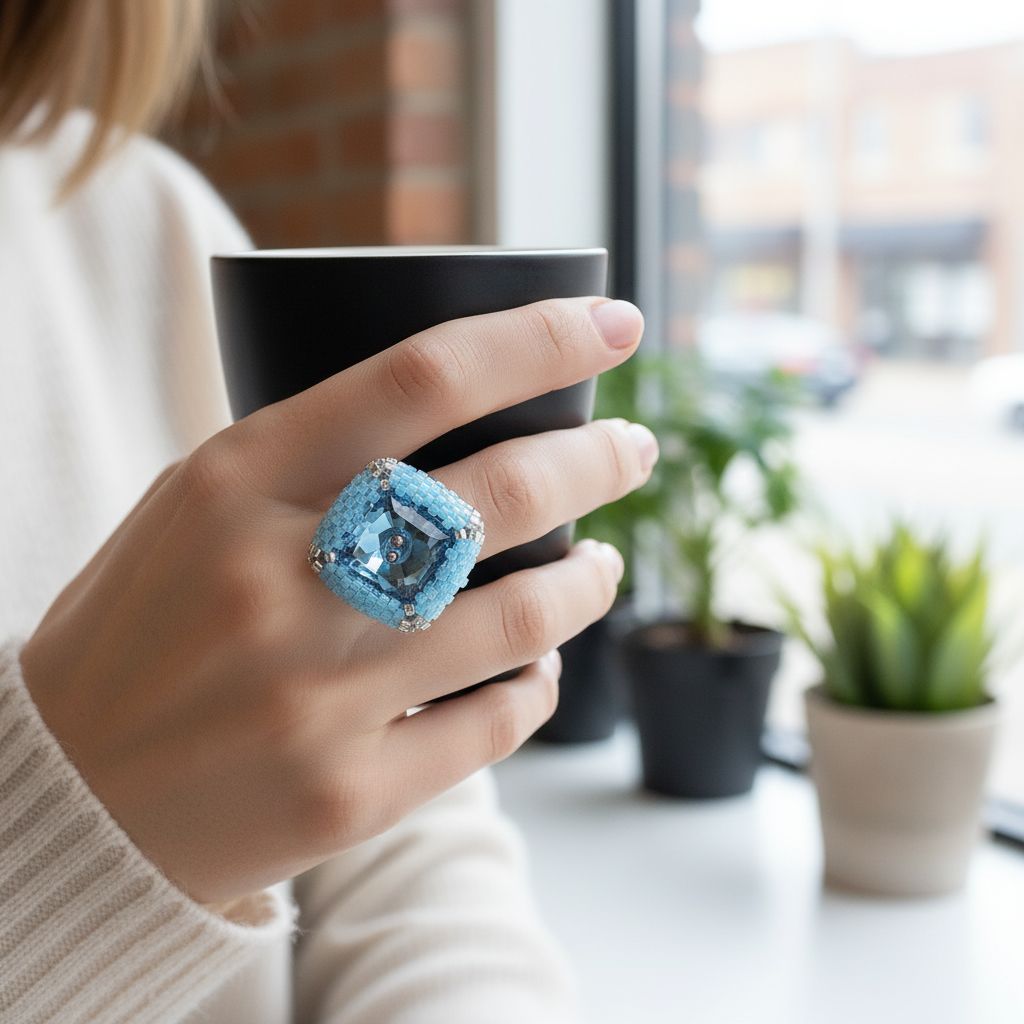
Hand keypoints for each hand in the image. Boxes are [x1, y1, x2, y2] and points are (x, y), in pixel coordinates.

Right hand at [21, 297, 654, 902]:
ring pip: (525, 615)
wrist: (66, 797)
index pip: (424, 376)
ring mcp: (318, 697)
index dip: (540, 340)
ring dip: (591, 580)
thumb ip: (308, 461)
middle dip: (600, 459)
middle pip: (502, 490)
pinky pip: (497, 723)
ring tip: (603, 560)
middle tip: (635, 448)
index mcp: (233, 482)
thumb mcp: (193, 507)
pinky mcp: (348, 794)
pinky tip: (539, 662)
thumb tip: (459, 420)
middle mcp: (280, 582)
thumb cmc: (139, 628)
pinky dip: (539, 683)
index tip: (615, 327)